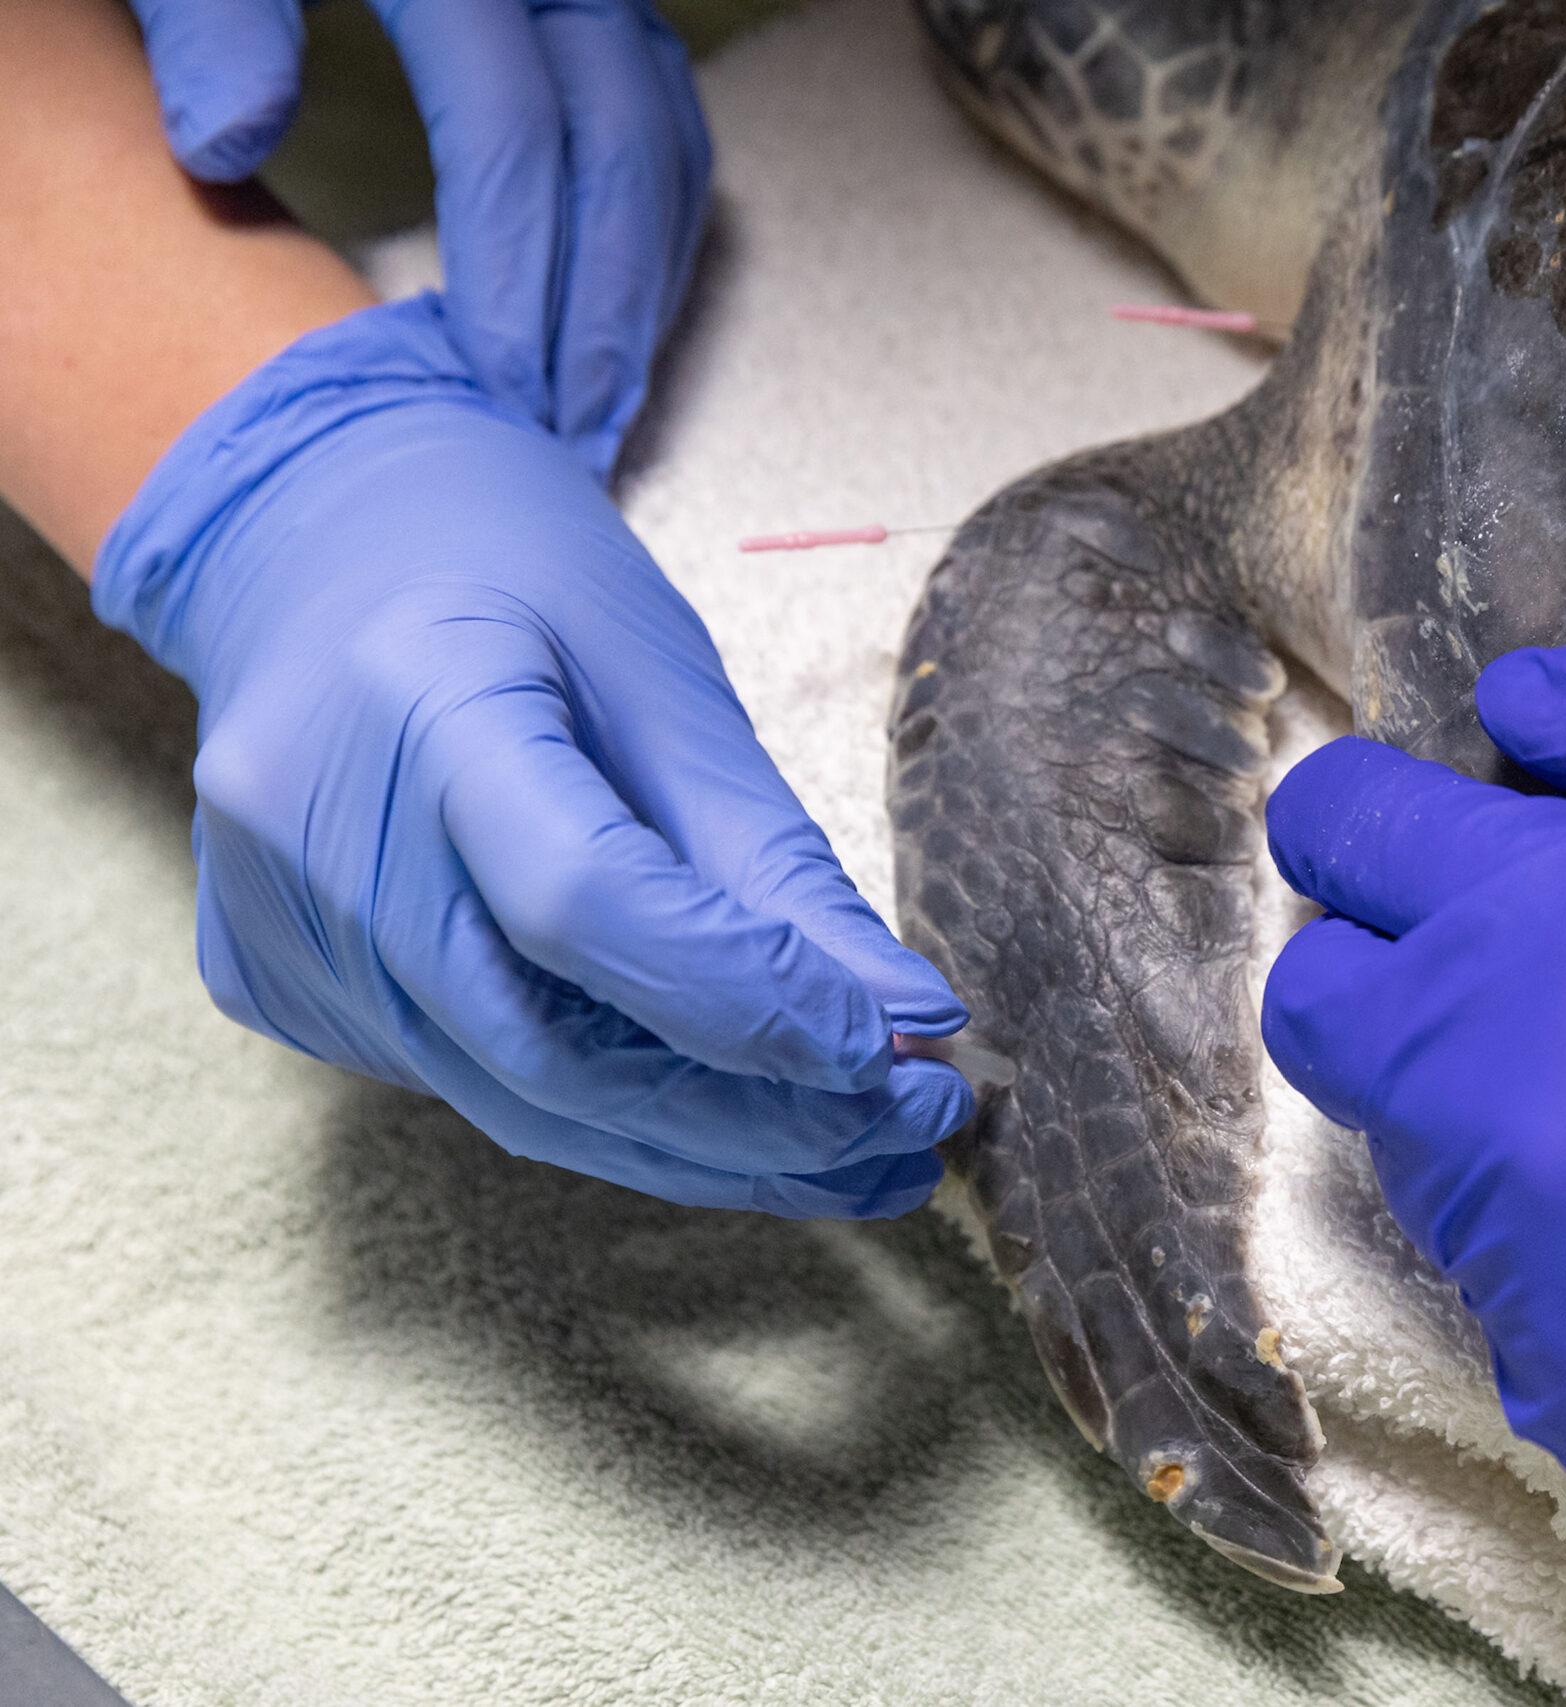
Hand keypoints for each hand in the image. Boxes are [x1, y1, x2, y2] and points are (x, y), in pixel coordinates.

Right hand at [94, 296, 970, 1217]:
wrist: (318, 541)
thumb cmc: (518, 585)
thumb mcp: (669, 682)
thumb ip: (777, 864)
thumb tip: (906, 1020)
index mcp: (418, 699)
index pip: (584, 901)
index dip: (752, 998)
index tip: (900, 1047)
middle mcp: (313, 831)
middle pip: (552, 1050)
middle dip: (760, 1116)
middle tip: (912, 1122)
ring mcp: (279, 921)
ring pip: (519, 1103)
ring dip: (706, 1148)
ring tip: (856, 1148)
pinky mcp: (279, 981)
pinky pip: (471, 1082)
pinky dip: (614, 1110)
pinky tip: (727, 1109)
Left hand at [129, 0, 710, 472]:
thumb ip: (212, 28)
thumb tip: (221, 143)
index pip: (512, 129)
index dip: (512, 268)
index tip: (491, 384)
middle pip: (623, 153)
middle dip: (603, 312)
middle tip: (566, 433)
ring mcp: (608, 2)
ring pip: (670, 152)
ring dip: (644, 290)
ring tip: (600, 405)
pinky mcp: (626, 33)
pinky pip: (678, 142)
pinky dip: (660, 244)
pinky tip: (619, 326)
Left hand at [1260, 643, 1565, 1692]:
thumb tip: (1517, 707)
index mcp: (1552, 955)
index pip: (1350, 840)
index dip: (1370, 805)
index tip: (1418, 809)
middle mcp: (1493, 1140)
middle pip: (1331, 1016)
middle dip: (1398, 956)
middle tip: (1562, 948)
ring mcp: (1532, 1307)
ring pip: (1427, 1166)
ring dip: (1506, 1105)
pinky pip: (1527, 1308)